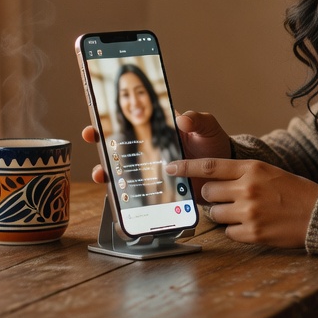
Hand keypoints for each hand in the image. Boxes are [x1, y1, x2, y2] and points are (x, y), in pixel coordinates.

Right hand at [87, 111, 233, 197]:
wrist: (226, 175)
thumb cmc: (215, 145)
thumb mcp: (208, 128)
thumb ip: (197, 120)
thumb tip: (182, 119)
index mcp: (160, 130)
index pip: (132, 123)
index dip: (111, 122)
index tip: (95, 124)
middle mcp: (152, 149)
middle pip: (120, 147)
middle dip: (101, 144)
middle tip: (91, 140)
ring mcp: (153, 170)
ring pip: (124, 171)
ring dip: (109, 173)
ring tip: (101, 175)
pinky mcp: (159, 189)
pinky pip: (139, 192)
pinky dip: (128, 196)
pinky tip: (122, 198)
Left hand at [166, 157, 317, 248]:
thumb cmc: (294, 191)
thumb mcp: (268, 172)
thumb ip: (241, 174)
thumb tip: (210, 181)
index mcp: (252, 169)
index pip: (209, 166)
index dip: (186, 167)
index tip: (170, 167)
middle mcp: (247, 189)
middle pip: (208, 193)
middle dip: (213, 197)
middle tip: (228, 198)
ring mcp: (249, 212)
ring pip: (216, 214)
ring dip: (225, 214)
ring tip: (247, 212)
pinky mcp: (253, 233)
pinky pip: (228, 232)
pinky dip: (237, 230)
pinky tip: (253, 225)